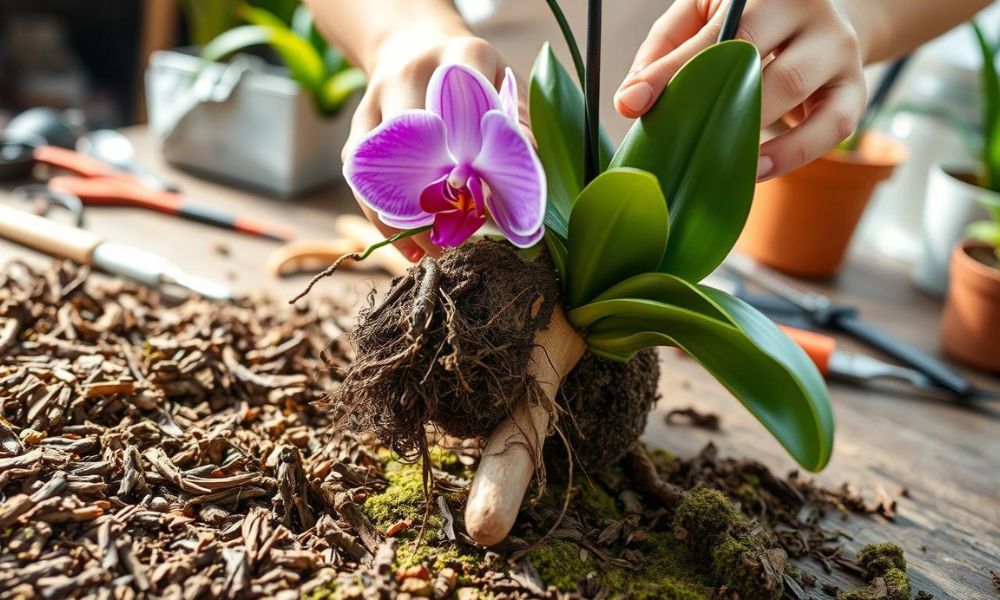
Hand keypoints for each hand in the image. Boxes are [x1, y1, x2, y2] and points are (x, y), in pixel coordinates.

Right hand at [346, 28, 524, 261]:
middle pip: (420, 138)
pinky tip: (408, 246)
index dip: (475, 149)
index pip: (469, 102)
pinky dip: (382, 217)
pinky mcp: (359, 124)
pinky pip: (362, 176)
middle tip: (462, 233)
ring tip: (431, 251)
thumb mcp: (503, 81)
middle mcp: (412, 72)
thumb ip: (518, 117)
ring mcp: (378, 97)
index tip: (488, 191)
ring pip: (382, 163)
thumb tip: (530, 160)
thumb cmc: (472, 76)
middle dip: (438, 191)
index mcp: (458, 57)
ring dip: (405, 214)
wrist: (414, 44)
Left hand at [614, 0, 868, 180]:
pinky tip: (757, 170)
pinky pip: (831, 127)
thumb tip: (628, 101)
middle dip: (708, 98)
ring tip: (713, 159)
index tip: (632, 104)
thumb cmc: (747, 23)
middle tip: (676, 137)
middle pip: (752, 52)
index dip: (670, 71)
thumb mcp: (701, 19)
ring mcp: (836, 47)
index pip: (712, 33)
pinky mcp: (855, 89)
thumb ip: (663, 52)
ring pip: (792, 87)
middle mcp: (805, 9)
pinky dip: (792, 154)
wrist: (826, 20)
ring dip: (746, 128)